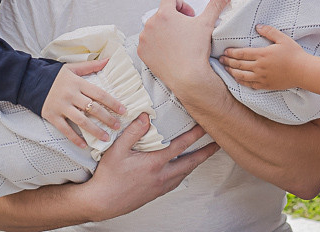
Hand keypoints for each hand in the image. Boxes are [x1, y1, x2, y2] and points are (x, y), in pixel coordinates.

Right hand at [42, 60, 126, 146]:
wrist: (31, 81)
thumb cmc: (55, 75)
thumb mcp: (72, 68)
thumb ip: (90, 66)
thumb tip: (108, 60)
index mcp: (77, 83)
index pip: (99, 93)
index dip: (112, 102)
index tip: (123, 111)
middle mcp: (71, 95)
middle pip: (93, 108)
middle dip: (107, 118)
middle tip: (117, 126)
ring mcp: (61, 106)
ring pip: (81, 121)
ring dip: (95, 131)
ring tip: (106, 138)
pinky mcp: (52, 116)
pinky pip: (65, 129)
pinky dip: (75, 138)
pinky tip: (84, 145)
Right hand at [83, 114, 217, 221]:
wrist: (102, 202)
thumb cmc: (108, 176)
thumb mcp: (117, 150)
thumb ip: (133, 132)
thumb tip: (146, 117)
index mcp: (154, 163)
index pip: (180, 146)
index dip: (195, 135)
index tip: (206, 126)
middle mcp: (161, 175)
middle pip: (190, 162)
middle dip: (205, 153)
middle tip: (217, 145)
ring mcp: (160, 186)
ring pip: (184, 173)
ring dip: (196, 163)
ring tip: (203, 155)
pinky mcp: (156, 193)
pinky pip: (176, 182)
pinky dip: (184, 173)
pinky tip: (182, 171)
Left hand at [137, 0, 231, 94]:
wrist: (188, 76)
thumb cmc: (197, 49)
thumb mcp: (207, 23)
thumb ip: (215, 5)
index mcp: (164, 13)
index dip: (181, 6)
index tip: (189, 17)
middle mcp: (150, 24)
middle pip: (161, 14)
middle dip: (173, 20)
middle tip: (185, 31)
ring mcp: (144, 39)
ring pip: (154, 29)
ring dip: (163, 32)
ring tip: (177, 41)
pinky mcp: (142, 52)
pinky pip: (147, 43)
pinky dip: (155, 45)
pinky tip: (168, 51)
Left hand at [219, 25, 304, 90]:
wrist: (303, 71)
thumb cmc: (294, 54)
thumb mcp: (282, 38)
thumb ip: (269, 31)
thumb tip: (257, 26)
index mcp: (262, 54)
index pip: (241, 53)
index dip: (231, 52)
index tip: (225, 51)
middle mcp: (259, 67)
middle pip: (239, 64)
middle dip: (228, 61)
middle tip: (220, 59)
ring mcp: (262, 77)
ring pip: (242, 76)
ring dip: (232, 72)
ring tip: (226, 68)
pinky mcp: (265, 85)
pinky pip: (250, 84)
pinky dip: (241, 82)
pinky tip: (237, 79)